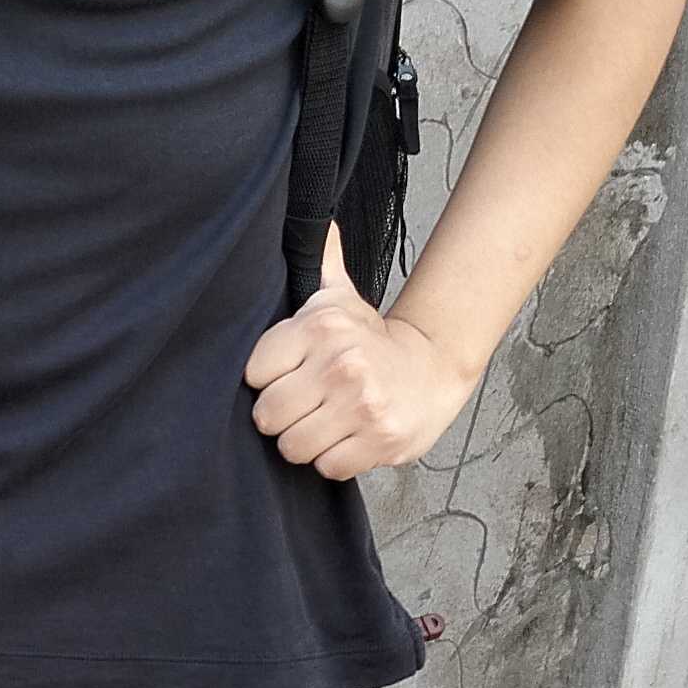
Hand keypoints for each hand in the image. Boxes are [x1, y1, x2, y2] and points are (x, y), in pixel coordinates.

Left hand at [244, 227, 475, 476]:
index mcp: (320, 327)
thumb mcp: (342, 297)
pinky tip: (349, 438)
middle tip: (306, 407)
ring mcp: (362, 405)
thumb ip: (320, 262)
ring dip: (306, 443)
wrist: (433, 367)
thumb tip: (316, 221)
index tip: (288, 377)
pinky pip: (328, 467)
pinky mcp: (379, 441)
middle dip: (282, 418)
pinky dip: (335, 460)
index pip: (254, 374)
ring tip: (327, 423)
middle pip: (268, 416)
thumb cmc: (374, 338)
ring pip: (294, 447)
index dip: (267, 381)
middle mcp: (341, 364)